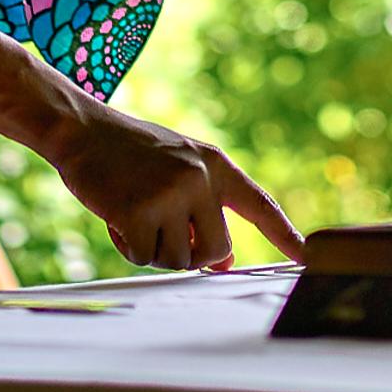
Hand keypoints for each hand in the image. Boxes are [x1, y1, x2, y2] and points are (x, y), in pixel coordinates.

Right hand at [43, 100, 306, 270]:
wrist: (81, 128)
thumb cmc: (128, 155)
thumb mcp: (176, 171)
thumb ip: (203, 209)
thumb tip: (224, 263)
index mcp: (216, 164)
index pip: (259, 204)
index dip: (284, 233)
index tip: (309, 256)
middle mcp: (201, 177)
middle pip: (214, 250)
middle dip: (187, 252)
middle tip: (158, 225)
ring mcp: (172, 192)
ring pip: (179, 260)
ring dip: (154, 248)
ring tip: (134, 211)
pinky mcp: (140, 210)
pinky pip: (144, 257)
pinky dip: (127, 246)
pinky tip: (115, 215)